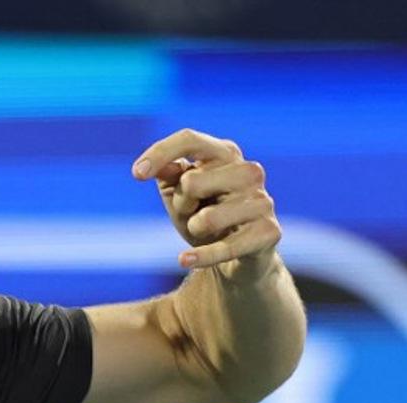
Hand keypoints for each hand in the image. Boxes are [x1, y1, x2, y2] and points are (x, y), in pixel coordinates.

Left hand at [133, 129, 281, 275]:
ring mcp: (262, 201)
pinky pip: (226, 247)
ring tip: (206, 230)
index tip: (136, 174)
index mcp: (225, 153)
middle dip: (181, 204)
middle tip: (193, 213)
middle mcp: (248, 171)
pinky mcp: (269, 232)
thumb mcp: (178, 195)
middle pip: (191, 182)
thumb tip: (157, 167)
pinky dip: (201, 256)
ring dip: (194, 229)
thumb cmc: (204, 215)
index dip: (161, 153)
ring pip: (206, 218)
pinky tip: (184, 259)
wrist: (237, 256)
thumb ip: (167, 175)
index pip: (190, 140)